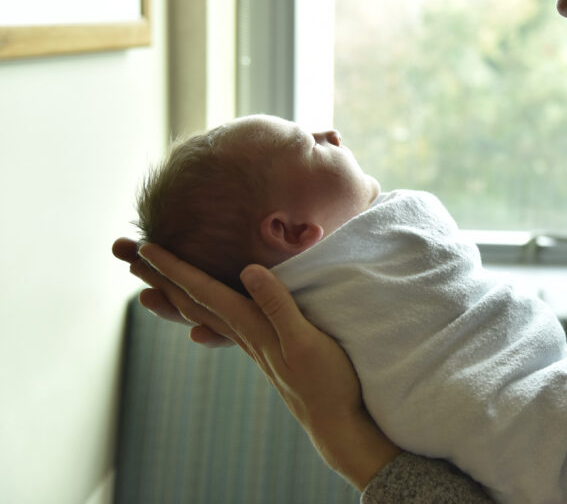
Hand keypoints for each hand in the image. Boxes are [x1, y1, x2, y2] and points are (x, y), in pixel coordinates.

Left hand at [111, 238, 400, 487]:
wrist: (334, 421)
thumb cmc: (325, 381)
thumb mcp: (305, 338)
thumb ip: (277, 304)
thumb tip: (248, 270)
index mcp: (250, 326)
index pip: (203, 292)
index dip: (174, 269)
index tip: (144, 249)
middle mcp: (243, 334)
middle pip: (191, 302)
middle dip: (160, 278)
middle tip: (128, 257)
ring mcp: (252, 344)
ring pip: (201, 314)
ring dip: (174, 295)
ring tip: (149, 284)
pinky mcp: (264, 349)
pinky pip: (221, 325)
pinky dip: (201, 313)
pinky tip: (198, 318)